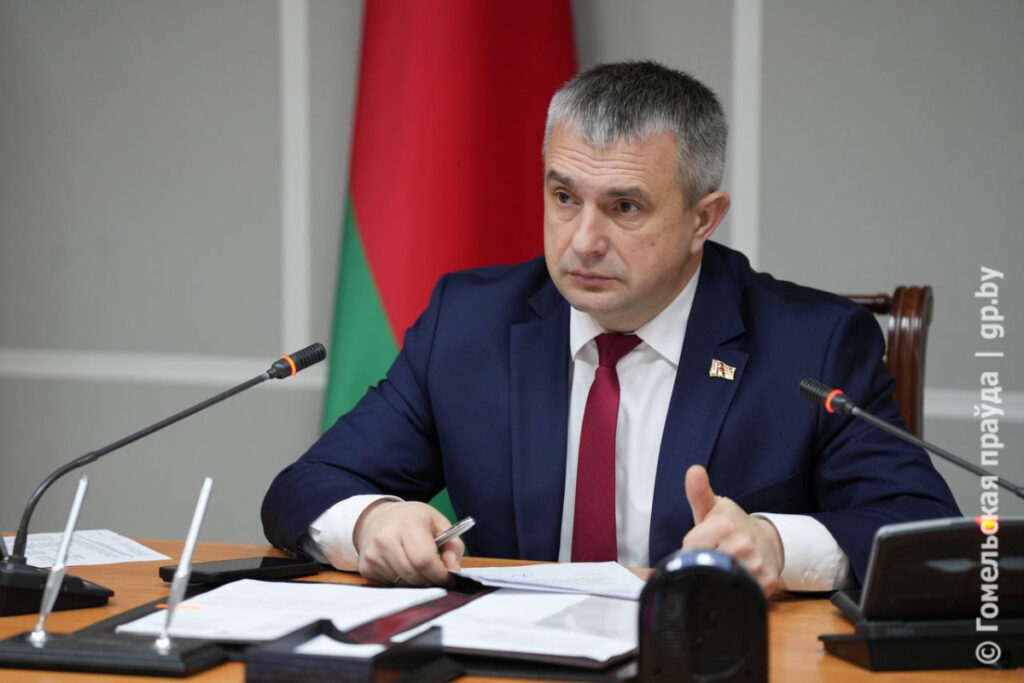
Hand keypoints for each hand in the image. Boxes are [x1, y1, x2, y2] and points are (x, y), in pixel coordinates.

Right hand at [352, 500, 463, 586]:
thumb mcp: (438, 523)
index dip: (440, 574)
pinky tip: (404, 569)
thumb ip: (452, 545)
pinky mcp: (365, 568)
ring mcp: (372, 555)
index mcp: (407, 525)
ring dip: (417, 584)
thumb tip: (454, 569)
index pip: (424, 560)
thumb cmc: (411, 520)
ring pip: (403, 584)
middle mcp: (385, 539)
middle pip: (414, 576)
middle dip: (431, 582)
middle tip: (438, 578)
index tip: (450, 578)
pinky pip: (390, 586)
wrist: (376, 518)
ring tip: (421, 570)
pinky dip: (402, 583)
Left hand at [681, 465, 784, 595]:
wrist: (766, 539)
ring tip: (725, 566)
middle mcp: (742, 545)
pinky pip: (739, 593)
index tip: (700, 545)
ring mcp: (755, 565)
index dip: (691, 551)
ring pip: (719, 582)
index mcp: (724, 525)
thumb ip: (698, 493)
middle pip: (703, 567)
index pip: (690, 550)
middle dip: (702, 566)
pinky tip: (735, 578)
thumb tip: (693, 470)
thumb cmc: (731, 525)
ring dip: (717, 579)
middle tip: (712, 558)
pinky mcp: (766, 583)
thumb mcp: (711, 507)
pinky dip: (732, 590)